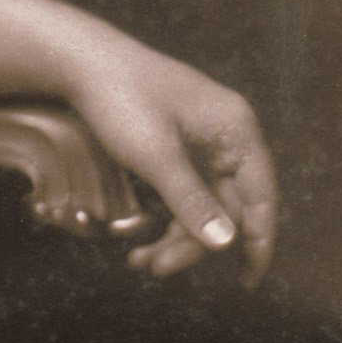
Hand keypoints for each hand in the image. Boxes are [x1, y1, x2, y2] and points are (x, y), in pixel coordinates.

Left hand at [64, 35, 279, 285]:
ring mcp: (201, 141)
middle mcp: (227, 136)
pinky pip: (182, 191)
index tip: (248, 283)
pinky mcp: (176, 145)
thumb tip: (226, 245)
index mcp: (236, 131)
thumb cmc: (121, 99)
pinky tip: (139, 239)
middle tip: (154, 269)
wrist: (80, 59)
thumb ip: (191, 200)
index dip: (258, 243)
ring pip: (200, 204)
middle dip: (193, 244)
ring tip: (140, 262)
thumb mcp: (156, 155)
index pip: (261, 198)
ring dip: (174, 236)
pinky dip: (164, 216)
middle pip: (226, 207)